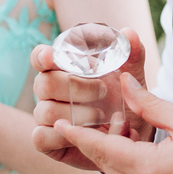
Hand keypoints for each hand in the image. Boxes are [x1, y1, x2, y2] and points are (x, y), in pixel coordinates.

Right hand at [31, 28, 151, 171]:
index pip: (41, 57)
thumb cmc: (125, 98)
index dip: (42, 56)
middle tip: (103, 90)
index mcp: (63, 68)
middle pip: (44, 83)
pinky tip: (86, 135)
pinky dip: (63, 137)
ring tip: (102, 116)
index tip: (50, 56)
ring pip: (45, 111)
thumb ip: (131, 54)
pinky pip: (40, 137)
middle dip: (75, 87)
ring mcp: (45, 115)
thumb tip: (128, 33)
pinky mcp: (46, 140)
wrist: (131, 134)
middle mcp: (49, 90)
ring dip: (78, 114)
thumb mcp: (132, 77)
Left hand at [51, 73, 172, 173]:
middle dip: (96, 145)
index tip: (55, 125)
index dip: (76, 136)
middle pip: (105, 166)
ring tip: (127, 137)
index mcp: (147, 168)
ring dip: (116, 160)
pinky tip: (143, 157)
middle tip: (88, 125)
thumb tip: (125, 83)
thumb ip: (149, 104)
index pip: (100, 149)